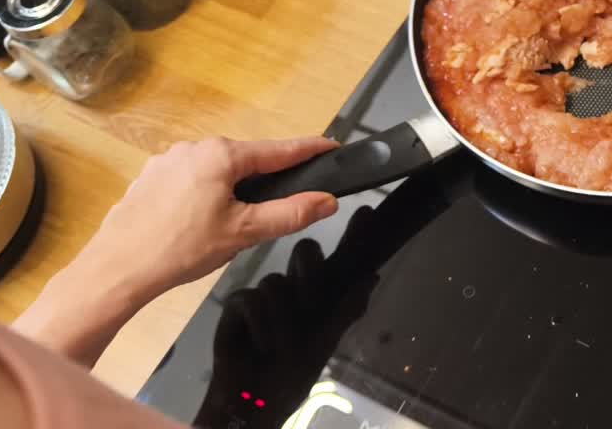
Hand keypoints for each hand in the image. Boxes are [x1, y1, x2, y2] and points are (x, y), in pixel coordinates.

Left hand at [14, 136, 340, 367]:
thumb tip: (328, 200)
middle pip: (246, 160)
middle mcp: (193, 148)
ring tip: (232, 225)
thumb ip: (290, 213)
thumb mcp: (245, 232)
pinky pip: (190, 180)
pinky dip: (204, 195)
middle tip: (277, 209)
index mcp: (220, 155)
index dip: (309, 149)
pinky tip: (198, 224)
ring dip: (232, 189)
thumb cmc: (182, 248)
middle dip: (265, 180)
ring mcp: (166, 162)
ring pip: (216, 171)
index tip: (333, 146)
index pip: (278, 150)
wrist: (116, 270)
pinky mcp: (148, 179)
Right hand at [197, 207, 379, 428]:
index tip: (366, 213)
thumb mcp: (326, 342)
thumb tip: (371, 276)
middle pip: (306, 253)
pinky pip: (255, 299)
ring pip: (279, 282)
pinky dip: (263, 325)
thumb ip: (347, 309)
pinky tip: (262, 344)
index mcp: (321, 294)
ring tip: (281, 347)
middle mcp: (295, 286)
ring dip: (285, 321)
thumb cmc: (290, 374)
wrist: (254, 399)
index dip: (354, 236)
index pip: (340, 259)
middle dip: (309, 271)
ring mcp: (266, 292)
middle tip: (309, 304)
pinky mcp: (240, 303)